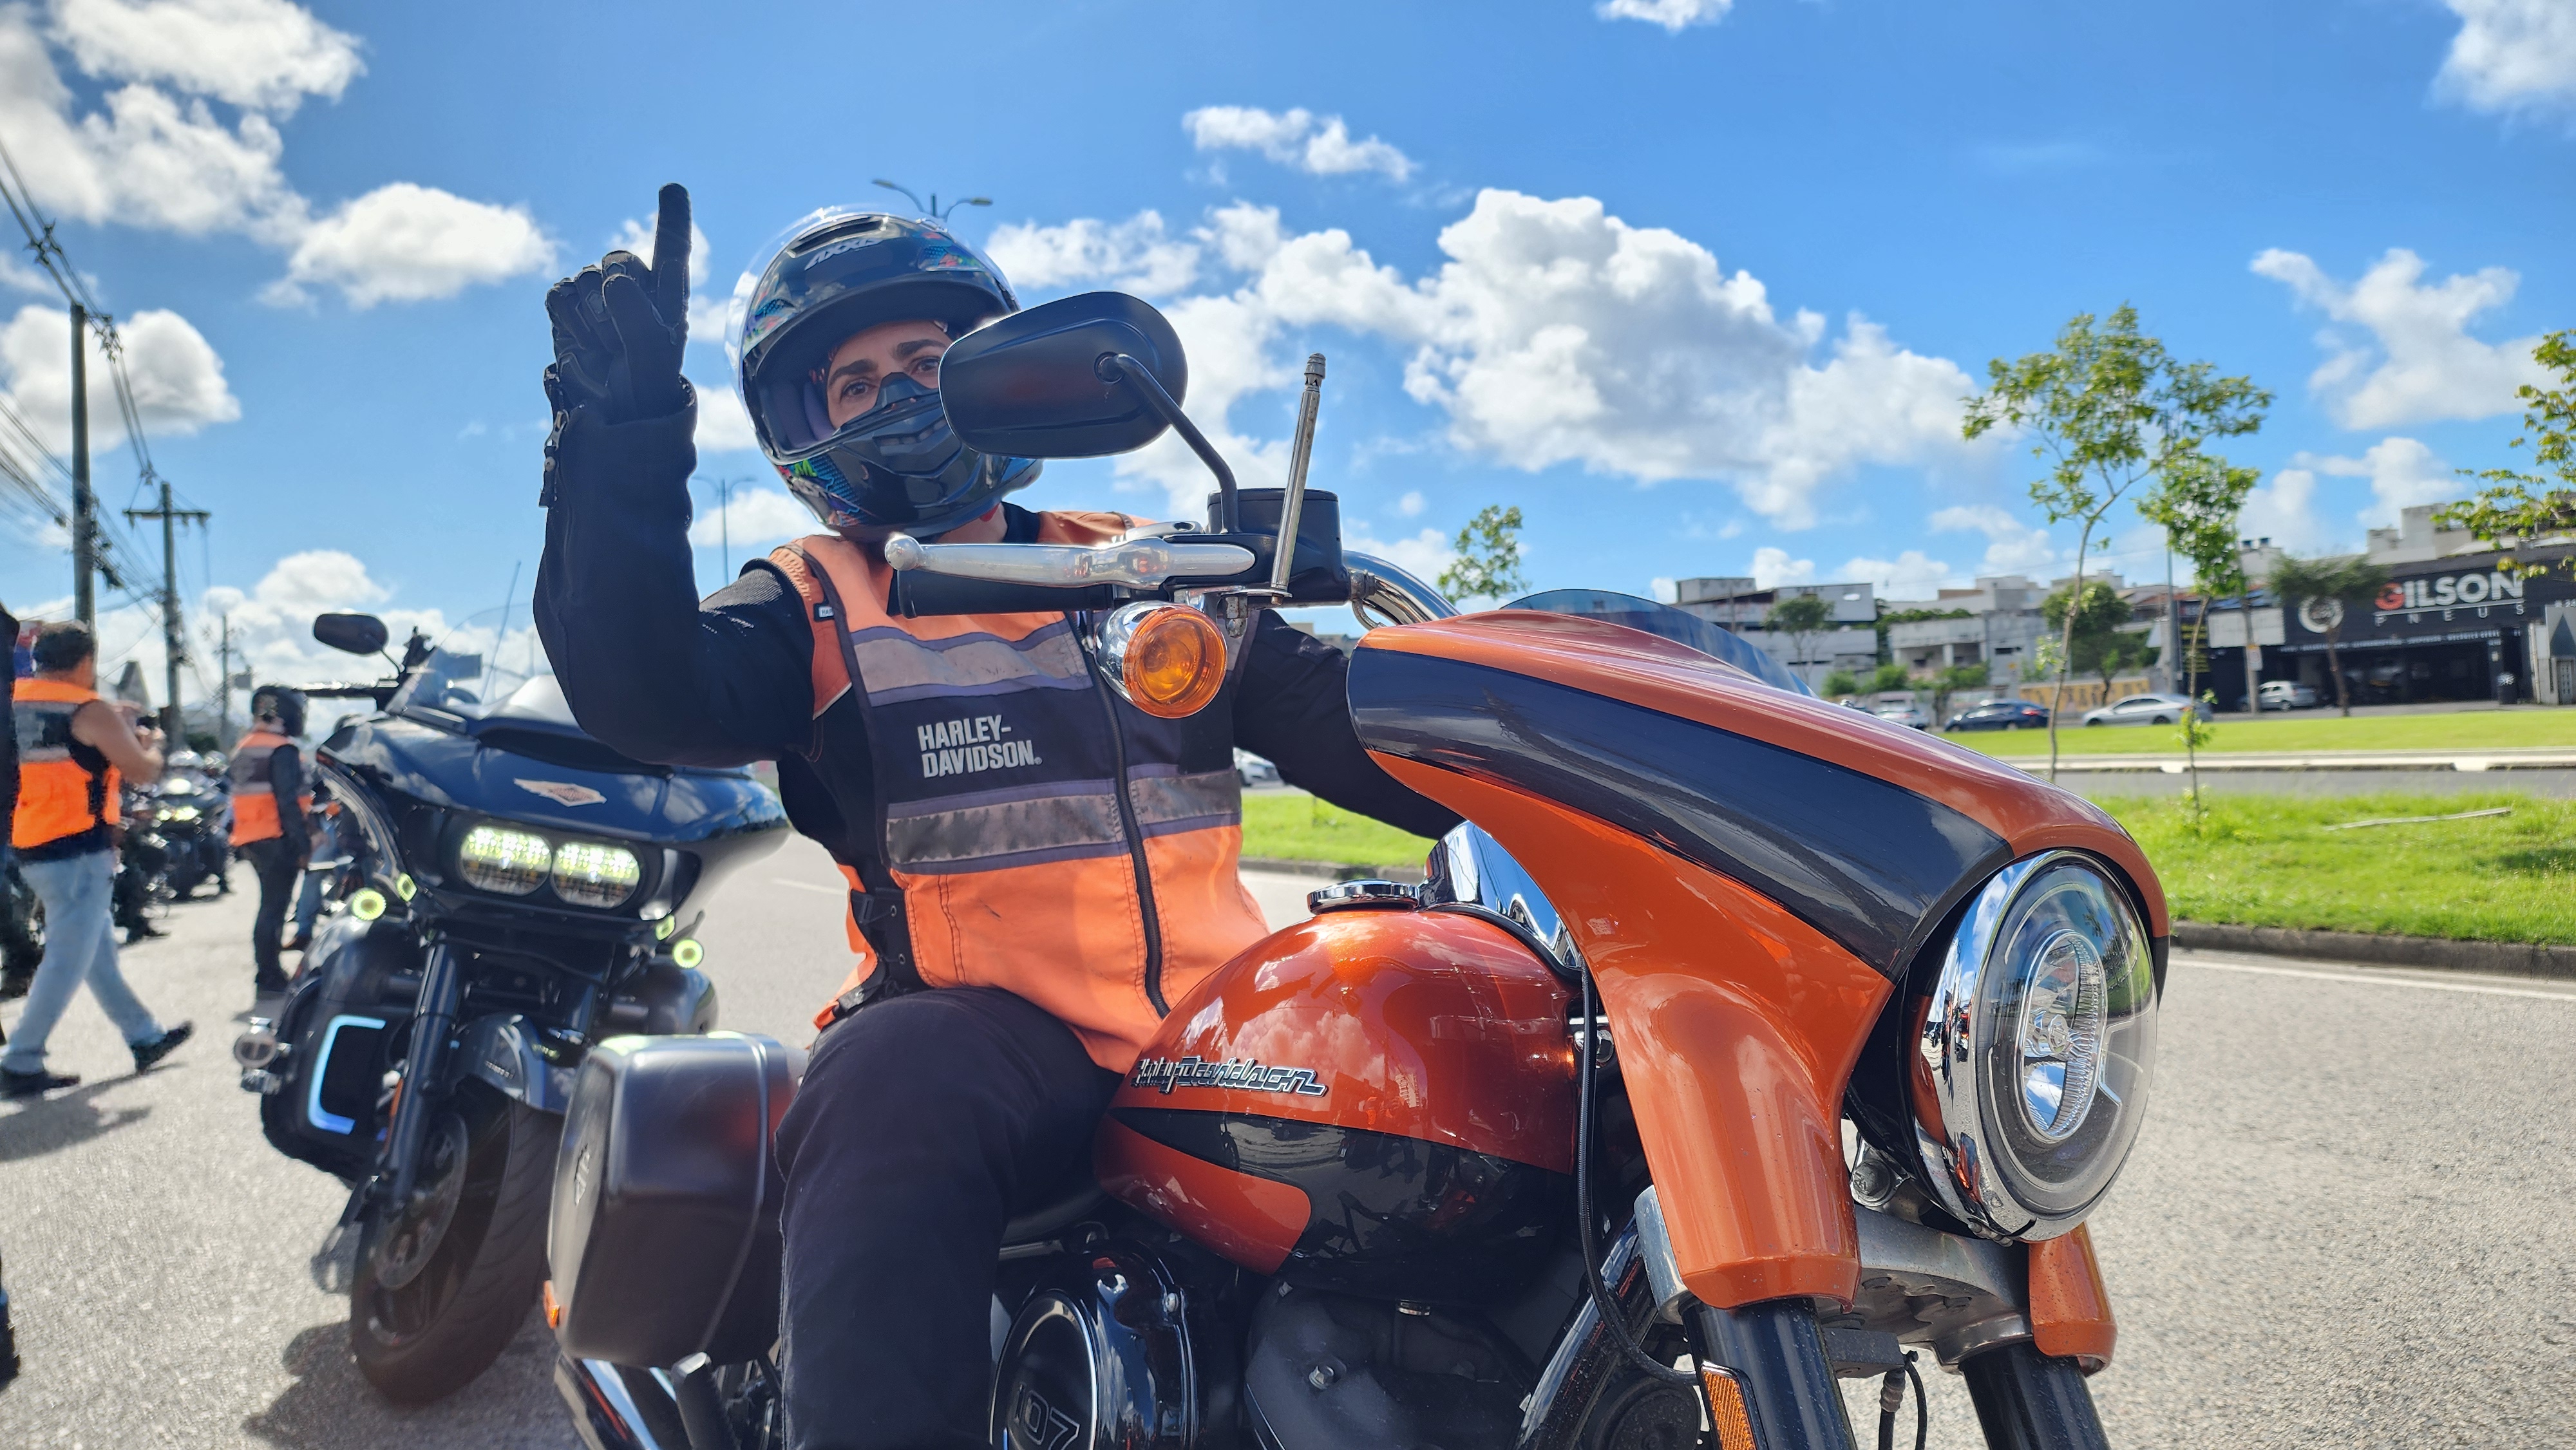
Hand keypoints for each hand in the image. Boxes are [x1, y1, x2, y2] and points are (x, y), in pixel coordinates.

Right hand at [544, 183, 692, 425]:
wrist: (609, 410)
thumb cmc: (645, 383)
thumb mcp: (653, 357)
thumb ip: (639, 319)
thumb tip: (614, 281)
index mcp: (669, 293)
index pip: (672, 248)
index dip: (672, 219)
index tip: (672, 189)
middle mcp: (634, 285)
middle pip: (618, 261)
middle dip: (614, 303)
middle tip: (622, 344)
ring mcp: (597, 291)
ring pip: (585, 279)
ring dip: (592, 320)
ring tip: (606, 348)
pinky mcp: (566, 303)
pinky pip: (558, 294)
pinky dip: (567, 321)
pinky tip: (582, 341)